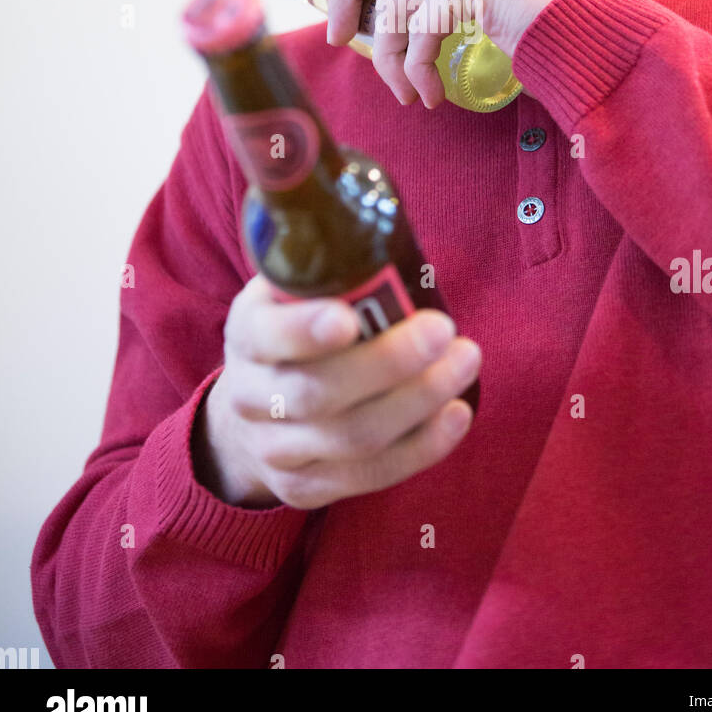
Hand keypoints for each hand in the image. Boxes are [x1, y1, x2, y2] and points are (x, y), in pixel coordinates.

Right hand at [192, 275, 480, 509]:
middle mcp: (252, 399)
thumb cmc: (293, 331)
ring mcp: (278, 452)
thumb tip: (383, 222)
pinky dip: (422, 446)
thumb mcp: (289, 289)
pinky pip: (371, 476)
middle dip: (388, 363)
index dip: (305, 330)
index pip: (266, 336)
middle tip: (444, 329)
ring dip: (418, 400)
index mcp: (246, 334)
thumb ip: (326, 265)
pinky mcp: (309, 488)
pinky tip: (457, 413)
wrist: (253, 413)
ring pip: (352, 439)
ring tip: (465, 361)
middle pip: (317, 393)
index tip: (349, 317)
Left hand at [319, 0, 582, 106]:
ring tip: (407, 91)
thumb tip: (394, 23)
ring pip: (395, 5)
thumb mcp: (483, 9)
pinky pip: (420, 28)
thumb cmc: (543, 32)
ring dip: (392, 59)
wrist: (589, 36)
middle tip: (339, 37)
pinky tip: (429, 94)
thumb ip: (445, 2)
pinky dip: (417, 69)